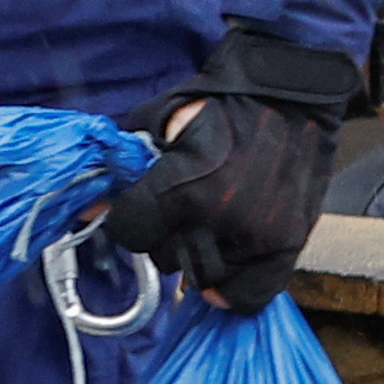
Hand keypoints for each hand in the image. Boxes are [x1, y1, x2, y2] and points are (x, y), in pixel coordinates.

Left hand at [92, 24, 362, 312]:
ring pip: (205, 275)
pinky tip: (225, 270)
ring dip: (198, 257)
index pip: (131, 234)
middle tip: (177, 213)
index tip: (138, 210)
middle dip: (164, 237)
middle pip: (166, 258)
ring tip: (205, 228)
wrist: (292, 90)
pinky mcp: (287, 243)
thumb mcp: (159, 119)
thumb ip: (126, 164)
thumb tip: (91, 207)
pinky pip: (252, 293)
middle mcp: (217, 221)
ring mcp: (255, 237)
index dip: (129, 220)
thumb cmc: (222, 99)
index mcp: (182, 190)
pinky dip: (234, 290)